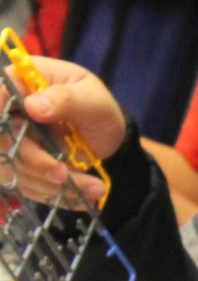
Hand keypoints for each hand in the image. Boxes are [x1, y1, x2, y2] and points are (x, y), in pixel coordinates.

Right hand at [1, 56, 125, 203]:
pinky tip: (83, 198)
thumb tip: (33, 106)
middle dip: (33, 161)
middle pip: (2, 140)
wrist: (104, 131)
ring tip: (93, 188)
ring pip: (14, 168)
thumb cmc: (96, 105)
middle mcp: (7, 113)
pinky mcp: (19, 166)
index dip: (0, 118)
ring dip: (51, 184)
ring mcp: (10, 141)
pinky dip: (56, 195)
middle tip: (63, 174)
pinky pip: (27, 185)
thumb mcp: (92, 98)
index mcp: (19, 83)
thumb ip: (65, 99)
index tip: (16, 138)